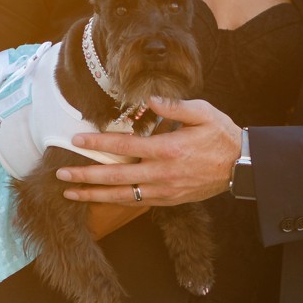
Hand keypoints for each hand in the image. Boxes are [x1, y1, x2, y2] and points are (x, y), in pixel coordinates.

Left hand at [56, 96, 240, 206]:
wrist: (241, 166)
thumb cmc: (222, 135)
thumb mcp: (203, 113)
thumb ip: (173, 107)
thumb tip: (149, 99)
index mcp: (167, 149)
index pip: (124, 146)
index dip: (98, 144)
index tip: (77, 140)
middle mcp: (161, 173)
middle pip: (115, 176)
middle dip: (85, 176)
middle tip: (61, 174)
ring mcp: (164, 190)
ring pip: (121, 195)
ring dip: (93, 195)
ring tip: (70, 193)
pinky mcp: (168, 200)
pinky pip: (136, 202)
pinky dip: (115, 202)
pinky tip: (99, 200)